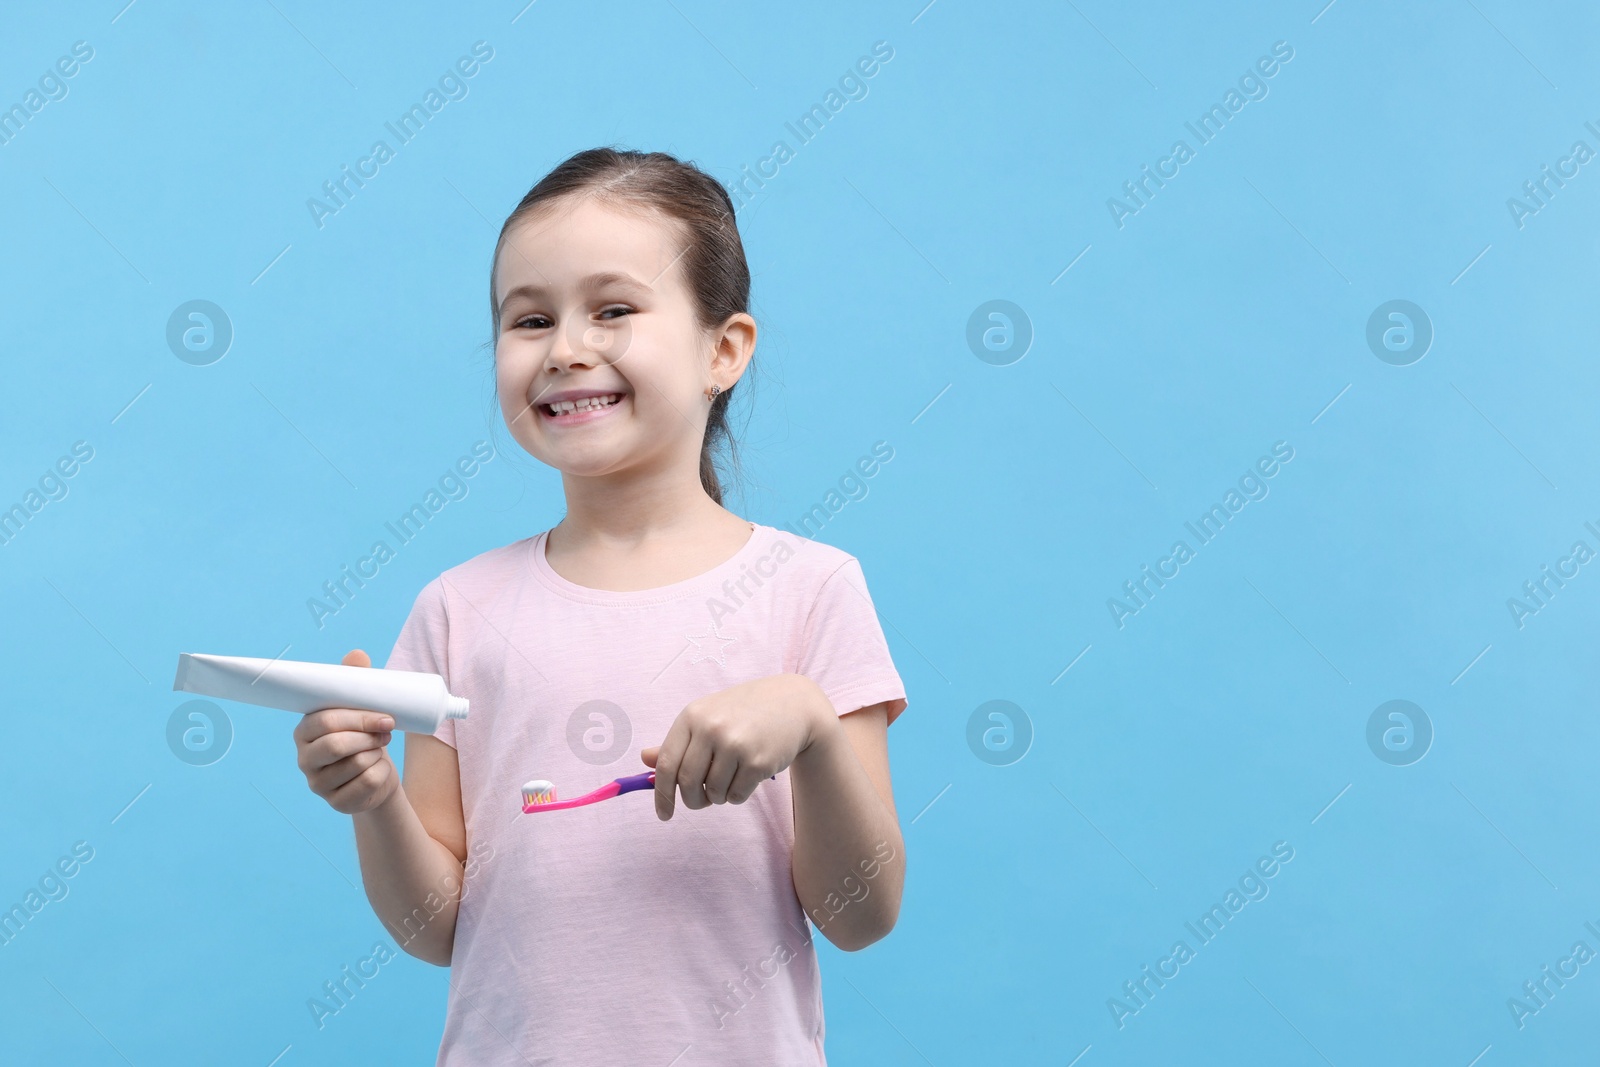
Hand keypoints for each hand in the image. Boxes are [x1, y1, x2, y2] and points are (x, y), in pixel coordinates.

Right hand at [293, 649, 400, 814]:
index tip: (386, 717)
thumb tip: (357, 654)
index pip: (326, 720)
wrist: (376, 775)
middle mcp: (305, 758)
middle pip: (337, 744)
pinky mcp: (335, 803)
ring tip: (380, 748)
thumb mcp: (361, 709)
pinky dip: (381, 775)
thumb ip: (355, 682)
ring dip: (377, 755)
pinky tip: (379, 770)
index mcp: (305, 730)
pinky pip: (366, 785)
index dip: (359, 718)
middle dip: (368, 736)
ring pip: (355, 764)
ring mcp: (317, 783)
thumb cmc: (365, 736)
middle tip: (387, 733)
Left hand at [641, 674, 831, 820]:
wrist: (793, 704)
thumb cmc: (745, 712)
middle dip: (692, 800)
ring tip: (731, 777)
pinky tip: (748, 776)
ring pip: (713, 793)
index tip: (663, 813)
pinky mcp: (757, 762)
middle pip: (687, 783)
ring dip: (719, 796)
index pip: (667, 764)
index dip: (661, 794)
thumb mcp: (709, 717)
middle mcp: (711, 729)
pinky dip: (738, 795)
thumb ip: (679, 741)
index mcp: (693, 716)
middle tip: (701, 801)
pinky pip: (736, 797)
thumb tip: (645, 760)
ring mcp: (735, 745)